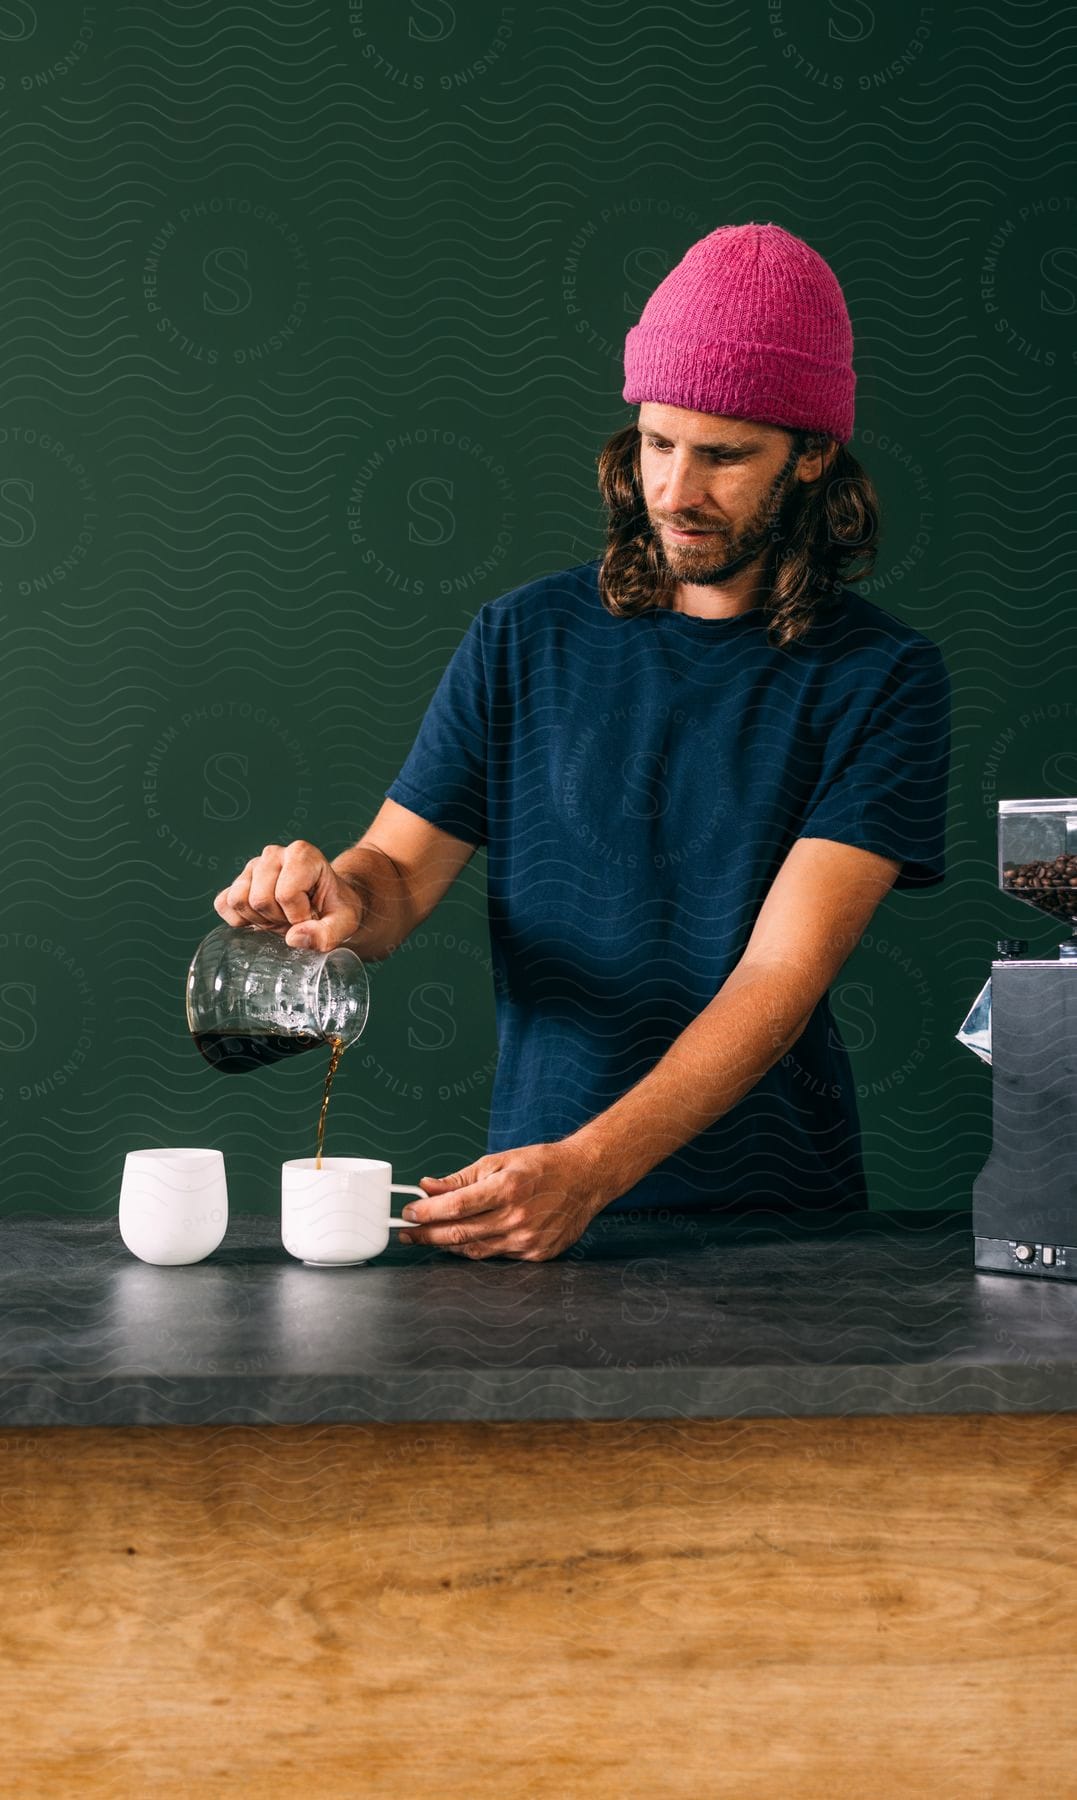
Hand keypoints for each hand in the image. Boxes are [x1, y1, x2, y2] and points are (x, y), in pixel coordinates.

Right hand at [213, 840, 364, 952]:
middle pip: (259, 899)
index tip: (312, 916)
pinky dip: (239, 920)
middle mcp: (274, 854)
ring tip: (280, 917)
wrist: (326, 904)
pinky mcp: (237, 882)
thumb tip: (293, 938)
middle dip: (277, 919)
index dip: (298, 916)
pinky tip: (262, 919)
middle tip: (294, 919)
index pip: (286, 894)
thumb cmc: (335, 908)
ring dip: (260, 919)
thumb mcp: (344, 924)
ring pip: (238, 900)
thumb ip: (326, 934)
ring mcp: (253, 866)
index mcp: (302, 854)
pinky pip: (223, 904)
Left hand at [398, 1141, 606, 1261]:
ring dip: (445, 1245)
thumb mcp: (500, 1161)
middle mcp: (517, 1217)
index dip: (425, 1212)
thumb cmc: (542, 1166)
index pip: (455, 1206)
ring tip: (427, 1237)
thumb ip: (461, 1178)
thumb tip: (427, 1187)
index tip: (407, 1213)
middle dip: (426, 1234)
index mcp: (507, 1188)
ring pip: (473, 1250)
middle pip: (459, 1233)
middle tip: (406, 1232)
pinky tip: (461, 1241)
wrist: (584, 1178)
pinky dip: (474, 1249)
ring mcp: (527, 1240)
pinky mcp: (535, 1254)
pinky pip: (494, 1256)